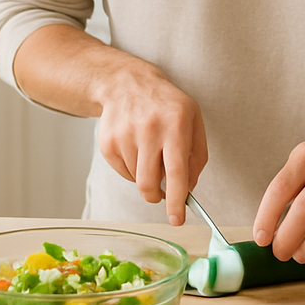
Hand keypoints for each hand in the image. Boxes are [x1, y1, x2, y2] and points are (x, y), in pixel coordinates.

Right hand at [94, 60, 207, 226]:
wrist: (128, 84)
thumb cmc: (167, 105)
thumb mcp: (194, 121)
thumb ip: (197, 156)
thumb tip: (188, 190)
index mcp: (176, 124)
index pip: (177, 172)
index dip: (176, 200)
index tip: (177, 220)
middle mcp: (149, 129)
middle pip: (150, 183)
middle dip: (156, 196)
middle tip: (161, 193)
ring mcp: (125, 135)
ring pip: (136, 179)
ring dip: (146, 175)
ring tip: (149, 152)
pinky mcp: (107, 142)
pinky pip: (122, 172)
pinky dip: (132, 169)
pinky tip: (135, 147)